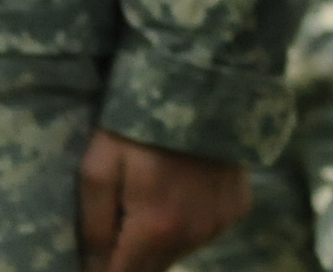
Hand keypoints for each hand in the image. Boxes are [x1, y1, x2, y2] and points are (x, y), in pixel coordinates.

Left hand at [74, 130, 250, 271]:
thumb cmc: (140, 120)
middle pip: (153, 268)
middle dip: (130, 255)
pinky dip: (189, 220)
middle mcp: (195, 234)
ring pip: (179, 250)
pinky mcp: (239, 205)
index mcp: (157, 229)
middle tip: (119, 215)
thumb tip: (93, 269)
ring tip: (150, 197)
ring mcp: (222, 221)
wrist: (204, 78)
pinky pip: (205, 229)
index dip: (103, 271)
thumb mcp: (99, 166)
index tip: (95, 253)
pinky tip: (181, 188)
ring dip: (160, 239)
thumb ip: (94, 225)